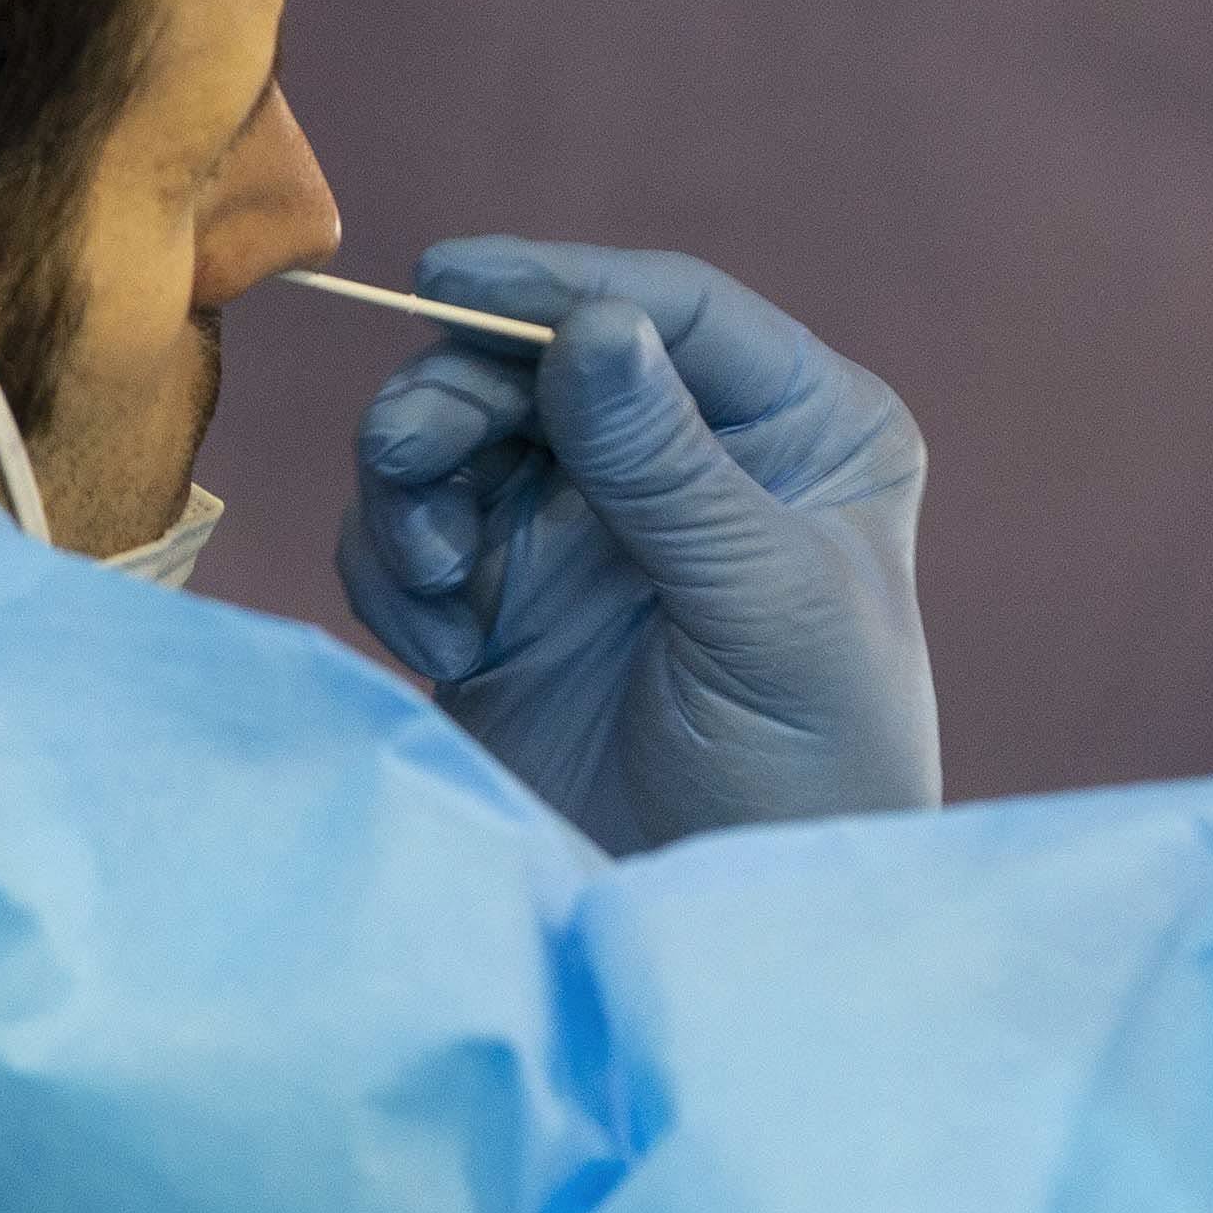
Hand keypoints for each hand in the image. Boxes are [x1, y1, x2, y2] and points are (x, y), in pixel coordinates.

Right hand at [335, 240, 938, 853]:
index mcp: (800, 425)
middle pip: (539, 358)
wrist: (735, 927)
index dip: (558, 284)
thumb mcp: (765, 609)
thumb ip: (671, 471)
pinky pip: (412, 528)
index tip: (452, 284)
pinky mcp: (506, 594)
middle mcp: (691, 452)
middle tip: (408, 458)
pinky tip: (445, 644)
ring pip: (459, 433)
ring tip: (438, 578)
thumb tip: (592, 327)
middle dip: (460, 399)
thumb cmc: (811, 767)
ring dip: (417, 487)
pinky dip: (401, 572)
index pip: (672, 311)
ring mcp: (589, 521)